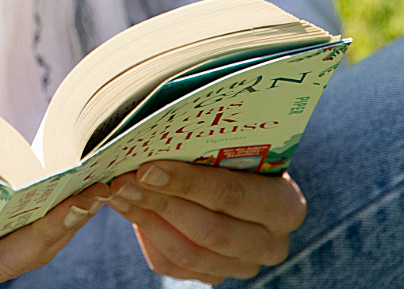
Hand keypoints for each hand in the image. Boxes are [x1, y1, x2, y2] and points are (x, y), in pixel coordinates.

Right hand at [0, 182, 111, 287]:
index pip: (22, 253)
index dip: (52, 228)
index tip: (80, 200)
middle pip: (41, 244)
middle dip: (74, 215)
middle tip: (106, 183)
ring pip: (39, 232)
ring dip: (68, 207)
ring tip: (98, 177)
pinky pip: (26, 217)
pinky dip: (48, 199)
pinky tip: (65, 177)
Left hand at [109, 161, 305, 282]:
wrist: (244, 174)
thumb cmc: (235, 148)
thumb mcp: (236, 142)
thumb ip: (209, 143)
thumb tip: (157, 129)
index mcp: (284, 205)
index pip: (232, 195)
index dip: (187, 183)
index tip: (147, 167)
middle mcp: (270, 243)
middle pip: (209, 230)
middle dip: (161, 202)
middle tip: (124, 180)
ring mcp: (243, 265)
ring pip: (188, 252)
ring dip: (147, 219)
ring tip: (119, 191)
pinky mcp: (216, 276)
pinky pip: (175, 265)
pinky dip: (148, 236)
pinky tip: (127, 208)